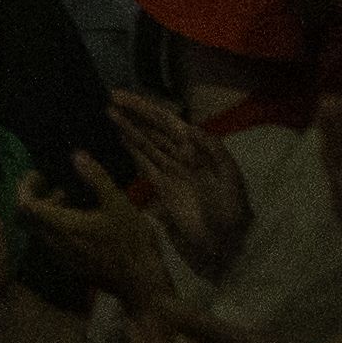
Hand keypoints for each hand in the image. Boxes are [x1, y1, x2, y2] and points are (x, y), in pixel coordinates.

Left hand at [13, 157, 175, 312]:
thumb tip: (77, 155)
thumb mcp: (117, 203)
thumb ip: (96, 178)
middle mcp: (55, 243)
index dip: (25, 187)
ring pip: (40, 231)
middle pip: (28, 219)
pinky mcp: (70, 266)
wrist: (139, 282)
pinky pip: (51, 242)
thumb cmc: (130, 241)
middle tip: (52, 184)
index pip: (26, 206)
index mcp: (62, 226)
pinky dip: (56, 226)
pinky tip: (79, 219)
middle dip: (35, 198)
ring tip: (68, 197)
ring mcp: (61, 257)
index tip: (38, 175)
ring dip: (48, 212)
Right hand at [106, 88, 253, 270]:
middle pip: (154, 130)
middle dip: (134, 114)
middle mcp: (183, 156)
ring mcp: (171, 172)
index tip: (125, 97)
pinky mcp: (162, 190)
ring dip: (129, 129)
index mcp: (199, 149)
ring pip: (146, 145)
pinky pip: (145, 165)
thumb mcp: (230, 179)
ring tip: (109, 114)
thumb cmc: (232, 212)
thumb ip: (213, 152)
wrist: (227, 245)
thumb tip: (190, 128)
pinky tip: (120, 140)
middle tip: (110, 99)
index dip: (147, 108)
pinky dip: (133, 152)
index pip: (168, 122)